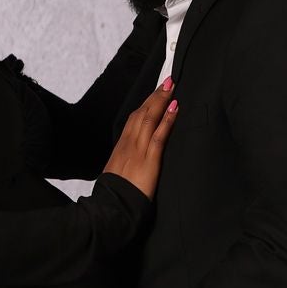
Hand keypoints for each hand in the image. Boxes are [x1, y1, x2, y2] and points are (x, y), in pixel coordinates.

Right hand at [100, 76, 178, 198]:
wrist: (112, 207)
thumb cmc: (116, 194)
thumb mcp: (119, 172)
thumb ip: (127, 160)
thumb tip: (133, 155)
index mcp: (122, 147)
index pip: (134, 119)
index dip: (146, 104)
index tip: (155, 92)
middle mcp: (129, 144)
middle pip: (142, 113)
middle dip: (155, 95)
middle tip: (167, 81)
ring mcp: (138, 151)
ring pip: (149, 119)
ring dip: (161, 101)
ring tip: (172, 87)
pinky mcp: (149, 161)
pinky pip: (159, 136)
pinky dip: (167, 120)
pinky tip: (174, 108)